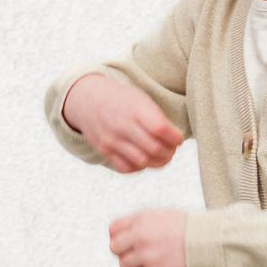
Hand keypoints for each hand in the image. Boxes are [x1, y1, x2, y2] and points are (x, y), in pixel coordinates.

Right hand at [70, 76, 184, 170]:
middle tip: (171, 149)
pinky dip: (139, 167)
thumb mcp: (141, 99)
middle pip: (154, 148)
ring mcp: (112, 139)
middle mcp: (122, 125)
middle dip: (169, 152)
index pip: (161, 129)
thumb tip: (176, 140)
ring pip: (142, 161)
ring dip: (157, 162)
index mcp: (135, 108)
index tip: (178, 139)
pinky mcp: (104, 150)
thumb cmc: (123, 99)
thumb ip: (157, 118)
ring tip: (161, 156)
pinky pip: (127, 168)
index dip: (175, 138)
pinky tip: (144, 159)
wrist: (88, 99)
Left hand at [108, 209, 189, 266]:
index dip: (119, 236)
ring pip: (124, 264)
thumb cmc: (189, 229)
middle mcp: (140, 236)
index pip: (113, 229)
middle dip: (124, 251)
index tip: (128, 241)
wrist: (209, 241)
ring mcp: (147, 255)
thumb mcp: (162, 216)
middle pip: (114, 248)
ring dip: (135, 265)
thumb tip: (122, 236)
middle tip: (138, 253)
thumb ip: (140, 224)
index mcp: (141, 219)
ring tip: (151, 261)